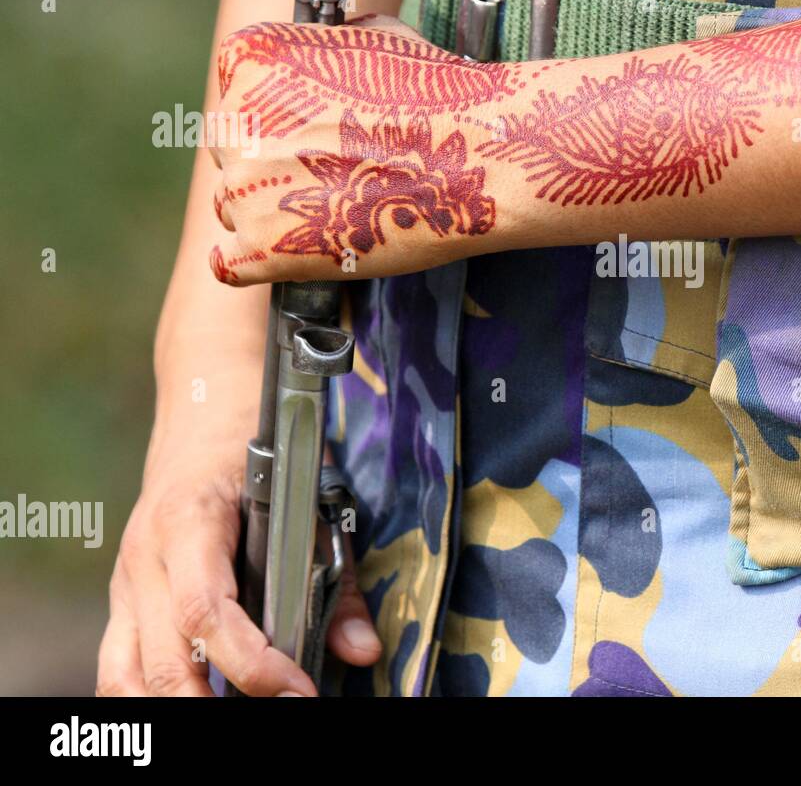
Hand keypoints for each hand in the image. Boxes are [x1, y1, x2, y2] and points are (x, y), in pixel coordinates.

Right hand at [96, 410, 381, 695]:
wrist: (204, 401)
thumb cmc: (257, 444)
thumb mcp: (307, 494)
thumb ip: (334, 577)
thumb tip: (360, 650)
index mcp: (188, 523)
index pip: (207, 612)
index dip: (252, 664)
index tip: (299, 691)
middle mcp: (144, 558)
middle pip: (164, 660)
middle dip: (216, 707)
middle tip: (283, 710)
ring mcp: (125, 581)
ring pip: (125, 676)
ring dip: (173, 711)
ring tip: (232, 718)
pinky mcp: (123, 598)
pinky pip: (120, 665)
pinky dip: (150, 698)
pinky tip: (197, 704)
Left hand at [208, 15, 505, 285]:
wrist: (473, 158)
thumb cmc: (437, 96)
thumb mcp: (377, 35)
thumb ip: (329, 45)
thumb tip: (327, 50)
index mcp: (254, 59)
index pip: (235, 87)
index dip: (272, 112)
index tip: (302, 130)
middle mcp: (236, 120)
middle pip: (230, 147)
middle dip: (267, 160)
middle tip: (321, 174)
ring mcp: (245, 186)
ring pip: (232, 204)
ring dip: (267, 210)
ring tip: (327, 212)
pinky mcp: (262, 246)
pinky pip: (230, 264)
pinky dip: (255, 263)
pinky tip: (288, 253)